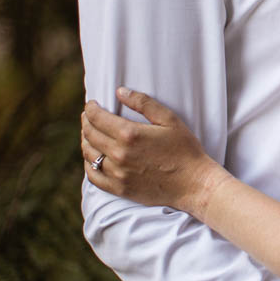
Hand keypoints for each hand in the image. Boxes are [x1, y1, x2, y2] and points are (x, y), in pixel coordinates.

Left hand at [80, 87, 228, 216]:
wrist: (194, 183)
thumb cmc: (185, 149)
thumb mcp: (169, 119)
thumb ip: (143, 103)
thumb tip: (120, 91)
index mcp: (130, 134)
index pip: (97, 118)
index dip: (91, 109)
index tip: (91, 104)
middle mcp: (119, 154)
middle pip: (90, 135)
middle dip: (86, 122)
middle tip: (88, 116)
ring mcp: (117, 173)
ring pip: (89, 154)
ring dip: (85, 141)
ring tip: (89, 134)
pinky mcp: (119, 188)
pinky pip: (94, 176)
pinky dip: (89, 165)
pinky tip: (92, 159)